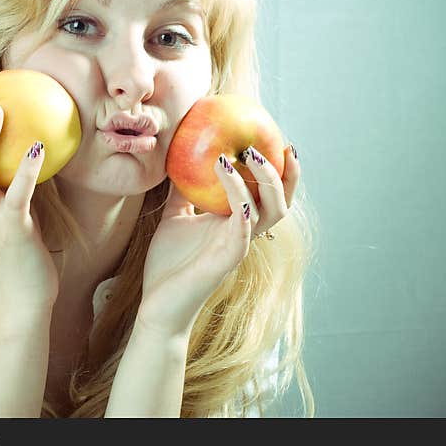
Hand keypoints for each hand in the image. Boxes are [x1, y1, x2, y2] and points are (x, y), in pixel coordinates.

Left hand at [137, 145, 300, 337]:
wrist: (158, 304)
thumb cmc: (169, 264)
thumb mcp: (174, 217)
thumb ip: (183, 192)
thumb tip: (177, 158)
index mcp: (236, 223)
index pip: (268, 195)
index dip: (280, 171)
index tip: (277, 141)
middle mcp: (244, 233)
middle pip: (282, 202)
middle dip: (288, 173)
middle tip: (280, 145)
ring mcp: (239, 246)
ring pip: (271, 211)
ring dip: (264, 180)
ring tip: (248, 153)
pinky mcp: (228, 258)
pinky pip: (242, 224)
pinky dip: (238, 197)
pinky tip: (225, 173)